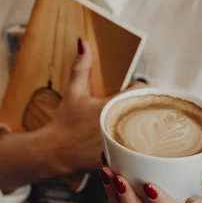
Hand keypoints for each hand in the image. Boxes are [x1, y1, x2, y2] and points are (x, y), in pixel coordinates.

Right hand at [36, 41, 147, 176]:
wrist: (53, 152)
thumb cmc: (64, 121)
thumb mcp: (74, 91)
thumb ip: (81, 66)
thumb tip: (84, 43)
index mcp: (111, 106)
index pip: (141, 90)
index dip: (138, 88)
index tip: (131, 90)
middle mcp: (118, 126)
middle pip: (147, 111)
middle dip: (142, 107)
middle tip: (134, 107)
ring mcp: (120, 145)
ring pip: (146, 132)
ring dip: (142, 126)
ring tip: (133, 125)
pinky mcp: (120, 160)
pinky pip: (137, 150)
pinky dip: (137, 146)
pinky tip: (127, 143)